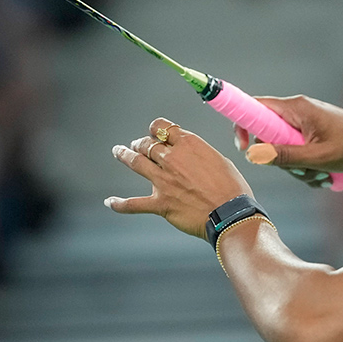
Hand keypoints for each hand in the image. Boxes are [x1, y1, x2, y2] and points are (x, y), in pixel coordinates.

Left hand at [105, 118, 253, 239]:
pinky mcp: (160, 203)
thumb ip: (201, 155)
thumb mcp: (220, 160)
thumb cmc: (232, 189)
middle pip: (147, 144)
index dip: (156, 128)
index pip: (164, 128)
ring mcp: (163, 181)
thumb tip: (193, 158)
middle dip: (141, 143)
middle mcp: (172, 159)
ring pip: (136, 163)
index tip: (154, 131)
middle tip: (137, 145)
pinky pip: (133, 204)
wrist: (230, 214)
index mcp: (189, 145)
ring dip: (124, 155)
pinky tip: (110, 202)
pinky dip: (119, 204)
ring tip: (118, 151)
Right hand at [233, 96, 342, 187]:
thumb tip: (253, 154)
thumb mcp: (317, 157)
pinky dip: (306, 166)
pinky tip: (324, 174)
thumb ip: (284, 156)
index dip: (242, 124)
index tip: (242, 147)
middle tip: (302, 170)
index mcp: (297, 108)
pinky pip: (297, 151)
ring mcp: (305, 122)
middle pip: (268, 135)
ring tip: (320, 174)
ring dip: (297, 168)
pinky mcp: (312, 132)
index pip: (255, 107)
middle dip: (281, 159)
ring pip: (283, 148)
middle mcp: (298, 111)